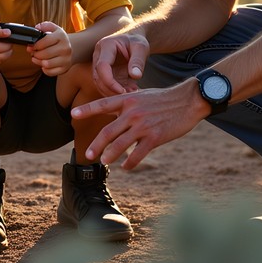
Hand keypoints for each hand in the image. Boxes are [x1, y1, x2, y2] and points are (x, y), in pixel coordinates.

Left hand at [28, 22, 70, 76]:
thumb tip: (37, 28)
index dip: (35, 45)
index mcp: (61, 36)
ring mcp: (66, 59)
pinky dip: (44, 69)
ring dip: (38, 62)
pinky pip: (50, 72)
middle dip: (35, 54)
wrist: (72, 48)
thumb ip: (44, 26)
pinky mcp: (65, 68)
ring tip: (36, 58)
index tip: (31, 46)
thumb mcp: (53, 29)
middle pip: (44, 54)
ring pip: (47, 64)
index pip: (45, 41)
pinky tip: (44, 64)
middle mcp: (65, 48)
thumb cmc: (58, 39)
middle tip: (33, 53)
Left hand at [71, 80, 206, 169]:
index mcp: (128, 100)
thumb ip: (127, 104)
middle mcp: (133, 112)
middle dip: (96, 144)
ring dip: (110, 155)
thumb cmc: (165, 98)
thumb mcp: (142, 95)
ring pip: (120, 144)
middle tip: (88, 154)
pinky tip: (126, 167)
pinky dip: (130, 162)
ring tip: (104, 161)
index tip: (73, 114)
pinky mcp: (155, 137)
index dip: (87, 109)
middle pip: (108, 131)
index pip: (103, 104)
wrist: (188, 100)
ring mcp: (143, 125)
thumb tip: (114, 114)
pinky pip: (138, 153)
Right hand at [92, 32, 148, 95]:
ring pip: (100, 84)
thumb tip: (136, 76)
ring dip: (114, 92)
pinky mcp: (104, 73)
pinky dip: (117, 91)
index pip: (102, 66)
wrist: (133, 41)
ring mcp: (99, 65)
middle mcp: (98, 55)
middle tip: (129, 95)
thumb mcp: (141, 47)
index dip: (109, 81)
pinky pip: (106, 85)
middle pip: (98, 77)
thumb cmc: (136, 41)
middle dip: (111, 90)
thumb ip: (138, 61)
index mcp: (106, 45)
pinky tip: (131, 90)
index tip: (122, 91)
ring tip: (132, 92)